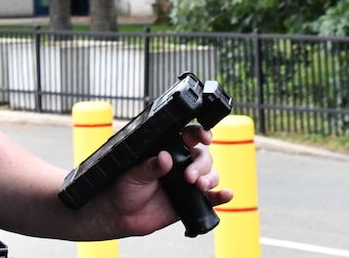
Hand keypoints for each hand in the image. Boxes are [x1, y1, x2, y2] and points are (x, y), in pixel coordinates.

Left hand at [100, 124, 233, 235]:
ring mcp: (188, 182)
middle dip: (201, 165)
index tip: (204, 137)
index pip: (187, 136)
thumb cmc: (124, 188)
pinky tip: (226, 194)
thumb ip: (150, 166)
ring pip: (210, 174)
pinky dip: (221, 195)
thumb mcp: (133, 174)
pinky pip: (212, 196)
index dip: (198, 133)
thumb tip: (165, 157)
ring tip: (199, 186)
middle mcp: (179, 164)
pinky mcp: (192, 200)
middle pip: (203, 156)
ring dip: (210, 178)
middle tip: (189, 176)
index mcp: (165, 150)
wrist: (123, 215)